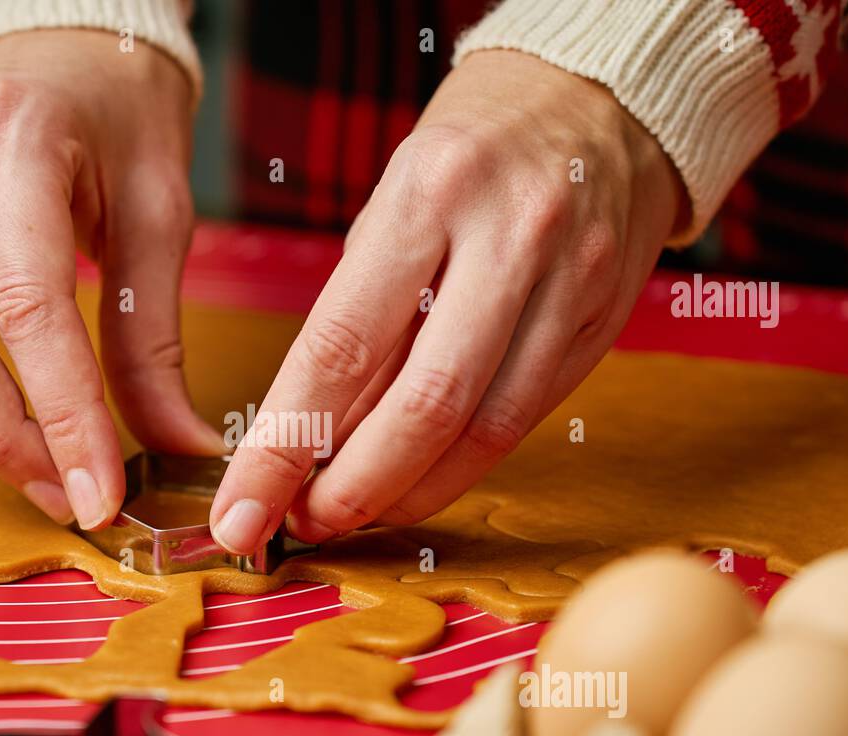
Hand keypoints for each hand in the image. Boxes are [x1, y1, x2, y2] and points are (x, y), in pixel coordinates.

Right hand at [0, 30, 221, 528]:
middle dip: (0, 438)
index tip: (101, 493)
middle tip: (66, 497)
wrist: (61, 45)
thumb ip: (155, 339)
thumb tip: (176, 449)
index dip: (63, 415)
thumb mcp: (160, 215)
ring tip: (37, 476)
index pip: (28, 305)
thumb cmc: (122, 116)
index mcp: (14, 139)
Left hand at [210, 50, 685, 553]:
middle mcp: (509, 238)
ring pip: (485, 429)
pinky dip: (463, 466)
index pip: (340, 345)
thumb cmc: (471, 154)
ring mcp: (570, 283)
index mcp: (429, 193)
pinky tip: (419, 481)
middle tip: (302, 524)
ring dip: (409, 492)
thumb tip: (310, 442)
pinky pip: (525, 419)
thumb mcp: (391, 207)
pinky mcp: (605, 324)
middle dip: (352, 489)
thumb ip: (358, 322)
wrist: (602, 100)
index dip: (285, 445)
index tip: (242, 507)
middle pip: (424, 405)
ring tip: (353, 511)